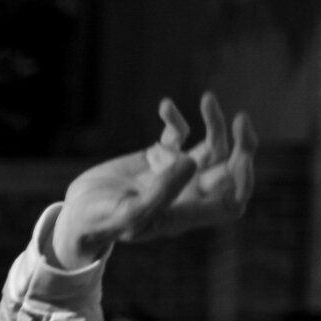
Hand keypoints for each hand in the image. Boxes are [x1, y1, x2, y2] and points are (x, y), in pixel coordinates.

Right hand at [54, 93, 257, 270]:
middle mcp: (187, 192)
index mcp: (186, 213)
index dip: (243, 181)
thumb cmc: (101, 222)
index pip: (232, 201)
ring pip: (210, 146)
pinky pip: (177, 134)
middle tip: (241, 120)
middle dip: (241, 145)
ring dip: (215, 123)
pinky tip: (164, 106)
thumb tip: (192, 161)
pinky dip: (175, 119)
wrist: (77, 213)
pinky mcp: (157, 156)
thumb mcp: (129, 213)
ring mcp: (173, 172)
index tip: (240, 159)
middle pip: (229, 169)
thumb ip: (162, 192)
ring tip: (207, 99)